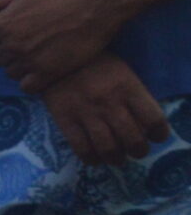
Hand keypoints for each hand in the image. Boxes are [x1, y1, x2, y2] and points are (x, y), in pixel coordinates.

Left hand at [0, 0, 124, 86]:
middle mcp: (13, 45)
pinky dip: (30, 80)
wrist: (96, 4)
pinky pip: (28, 86)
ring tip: (33, 55)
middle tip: (23, 43)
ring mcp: (31, 60)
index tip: (7, 33)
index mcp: (2, 24)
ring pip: (11, 73)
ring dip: (18, 66)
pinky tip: (40, 69)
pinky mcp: (51, 73)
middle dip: (5, 51)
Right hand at [37, 54, 171, 166]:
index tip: (155, 136)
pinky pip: (81, 147)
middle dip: (138, 151)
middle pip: (133, 139)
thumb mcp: (122, 72)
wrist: (55, 55)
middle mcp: (110, 103)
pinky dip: (91, 158)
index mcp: (128, 88)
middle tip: (136, 151)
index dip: (159, 134)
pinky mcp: (65, 118)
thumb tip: (144, 125)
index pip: (153, 120)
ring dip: (117, 159)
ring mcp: (86, 112)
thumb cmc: (95, 63)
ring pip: (108, 148)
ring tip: (117, 159)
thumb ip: (134, 96)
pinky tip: (94, 158)